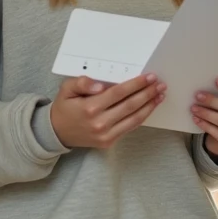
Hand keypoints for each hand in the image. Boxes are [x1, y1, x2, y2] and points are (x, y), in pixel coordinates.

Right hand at [50, 74, 165, 149]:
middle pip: (130, 105)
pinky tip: (149, 107)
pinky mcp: (109, 142)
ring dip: (149, 106)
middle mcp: (100, 123)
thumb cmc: (64, 107)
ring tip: (160, 95)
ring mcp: (106, 135)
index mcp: (90, 107)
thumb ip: (82, 82)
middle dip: (147, 93)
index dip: (136, 84)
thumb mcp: (66, 89)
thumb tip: (100, 85)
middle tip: (160, 84)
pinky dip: (142, 116)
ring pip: (134, 118)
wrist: (57, 132)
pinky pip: (130, 127)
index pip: (118, 93)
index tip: (149, 77)